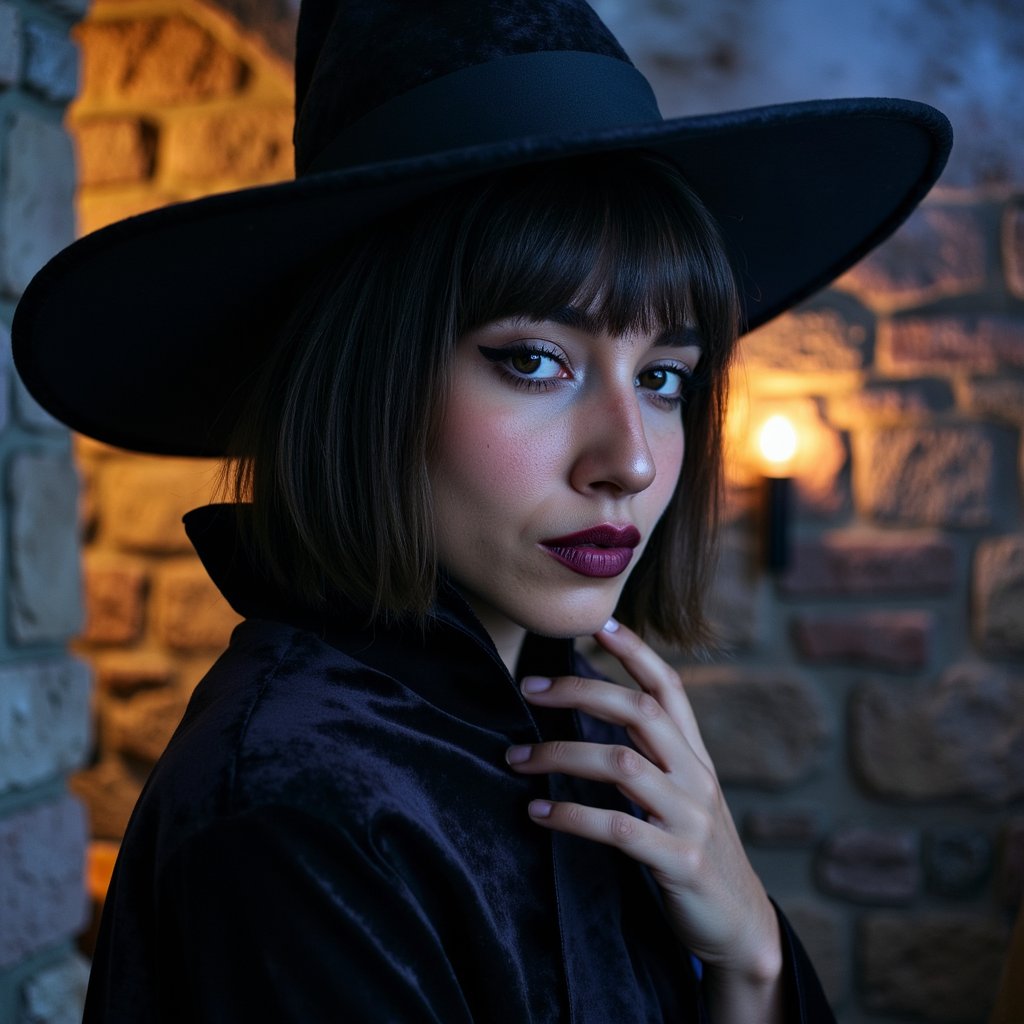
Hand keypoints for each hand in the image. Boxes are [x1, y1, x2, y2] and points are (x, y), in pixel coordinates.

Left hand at [505, 618, 782, 1021]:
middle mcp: (696, 777)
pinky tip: (538, 812)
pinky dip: (572, 816)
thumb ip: (654, 757)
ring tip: (517, 757)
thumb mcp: (685, 795)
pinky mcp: (680, 861)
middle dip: (581, 690)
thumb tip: (597, 717)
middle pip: (639, 712)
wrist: (742, 926)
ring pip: (622, 765)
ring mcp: (691, 818)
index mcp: (696, 757)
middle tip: (528, 686)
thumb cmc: (697, 850)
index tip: (599, 623)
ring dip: (561, 754)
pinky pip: (617, 828)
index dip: (637, 652)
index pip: (669, 689)